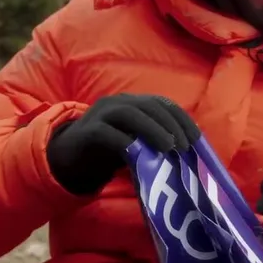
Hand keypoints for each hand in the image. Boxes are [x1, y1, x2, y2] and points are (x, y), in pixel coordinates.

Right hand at [47, 94, 199, 195]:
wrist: (66, 159)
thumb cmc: (105, 153)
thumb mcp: (134, 146)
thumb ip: (153, 144)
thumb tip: (184, 155)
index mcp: (132, 104)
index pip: (162, 104)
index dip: (181, 119)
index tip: (196, 138)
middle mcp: (118, 104)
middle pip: (150, 106)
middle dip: (171, 124)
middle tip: (184, 146)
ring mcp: (101, 115)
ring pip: (130, 114)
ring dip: (153, 129)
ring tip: (168, 147)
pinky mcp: (87, 131)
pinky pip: (107, 133)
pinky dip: (124, 142)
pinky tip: (138, 154)